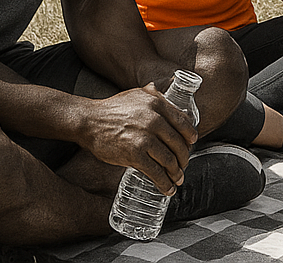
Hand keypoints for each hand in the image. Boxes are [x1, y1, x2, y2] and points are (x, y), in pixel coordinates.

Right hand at [78, 83, 197, 193]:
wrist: (90, 121)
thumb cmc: (114, 108)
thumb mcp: (139, 94)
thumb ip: (157, 96)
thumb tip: (175, 95)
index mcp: (158, 104)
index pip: (183, 122)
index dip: (190, 136)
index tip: (192, 143)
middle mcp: (154, 120)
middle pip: (178, 143)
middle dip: (184, 157)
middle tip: (184, 164)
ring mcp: (144, 138)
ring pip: (169, 159)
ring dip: (176, 172)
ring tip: (178, 178)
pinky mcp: (134, 155)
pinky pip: (155, 172)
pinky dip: (164, 183)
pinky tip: (168, 188)